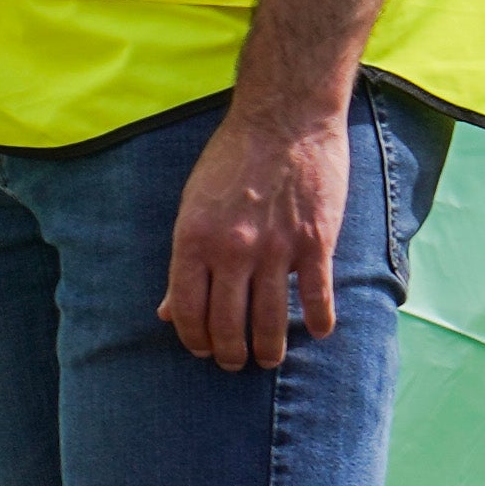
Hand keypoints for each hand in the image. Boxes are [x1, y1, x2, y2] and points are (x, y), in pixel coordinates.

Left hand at [161, 96, 346, 370]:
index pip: (187, 309)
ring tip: (268, 360)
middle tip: (233, 364)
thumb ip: (185, 260)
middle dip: (228, 353)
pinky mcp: (315, 242)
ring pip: (270, 320)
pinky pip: (316, 296)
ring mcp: (276, 249)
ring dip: (269, 349)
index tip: (200, 350)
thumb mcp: (191, 206)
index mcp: (194, 240)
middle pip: (227, 324)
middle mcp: (232, 251)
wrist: (284, 121)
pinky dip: (317, 321)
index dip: (192, 338)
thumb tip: (167, 311)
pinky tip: (317, 333)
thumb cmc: (231, 161)